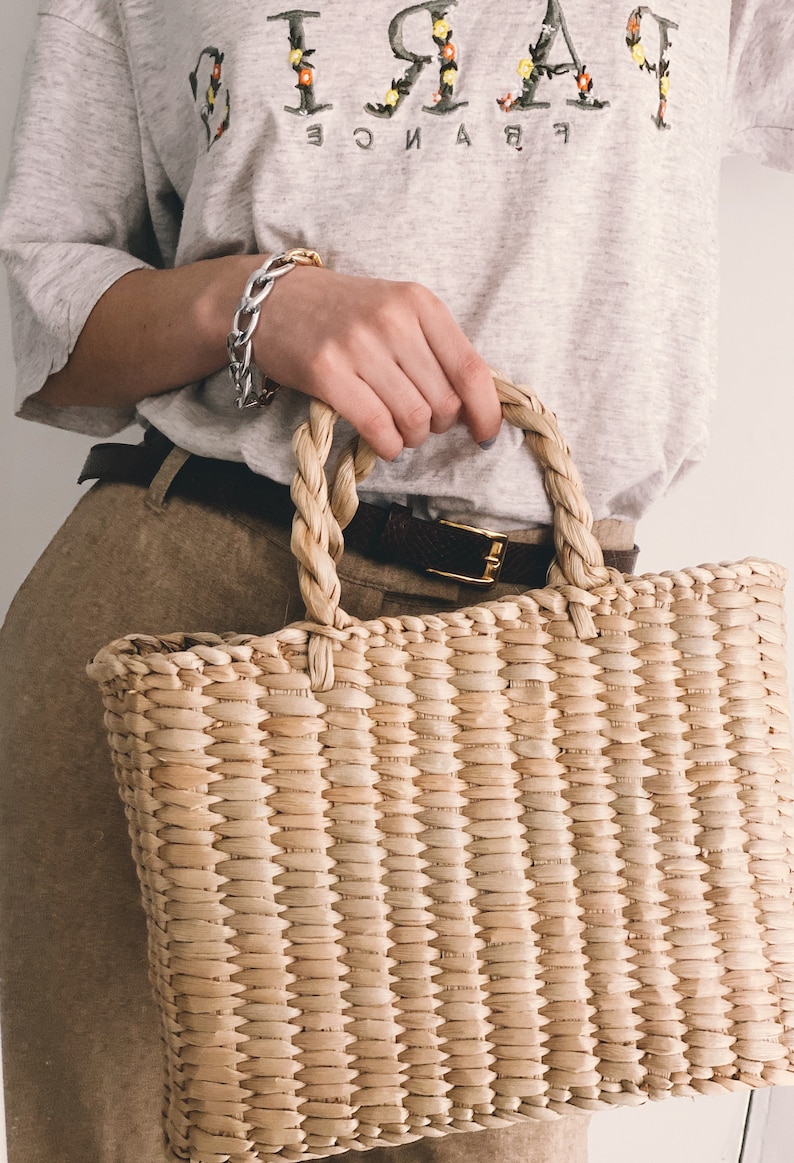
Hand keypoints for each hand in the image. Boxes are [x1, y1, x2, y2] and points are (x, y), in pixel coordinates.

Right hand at [254, 266, 501, 461]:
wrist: (273, 301)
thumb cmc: (343, 315)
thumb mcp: (397, 313)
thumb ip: (437, 351)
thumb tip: (476, 407)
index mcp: (420, 302)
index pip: (471, 370)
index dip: (486, 412)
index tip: (485, 434)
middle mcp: (393, 320)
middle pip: (445, 402)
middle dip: (439, 426)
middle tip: (420, 421)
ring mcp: (359, 345)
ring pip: (414, 419)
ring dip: (411, 438)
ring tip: (398, 430)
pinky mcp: (327, 373)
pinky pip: (378, 428)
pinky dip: (388, 446)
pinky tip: (384, 443)